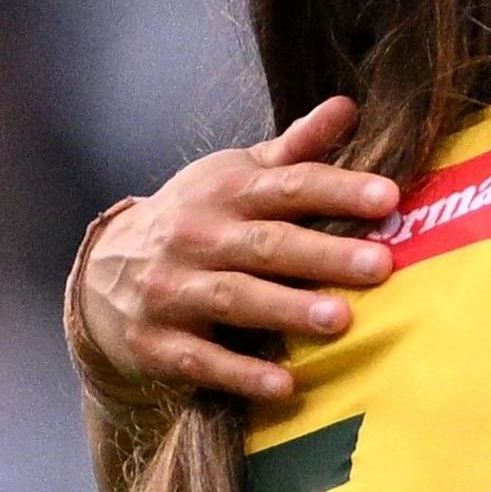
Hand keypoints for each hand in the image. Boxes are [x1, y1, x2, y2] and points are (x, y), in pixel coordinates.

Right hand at [72, 97, 400, 403]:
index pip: (288, 186)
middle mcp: (196, 236)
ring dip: (286, 309)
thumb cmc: (192, 220)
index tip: (388, 197)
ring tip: (339, 320)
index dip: (338, 189)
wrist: (102, 272)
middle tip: (380, 264)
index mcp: (224, 192)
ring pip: (234, 297)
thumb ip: (294, 150)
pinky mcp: (158, 342)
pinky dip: (240, 374)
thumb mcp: (233, 176)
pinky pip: (201, 359)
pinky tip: (283, 385)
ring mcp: (172, 290)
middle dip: (323, 254)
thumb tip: (348, 106)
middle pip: (266, 244)